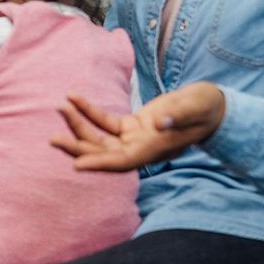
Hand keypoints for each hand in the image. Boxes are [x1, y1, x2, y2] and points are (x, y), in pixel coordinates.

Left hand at [52, 82, 226, 171]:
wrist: (211, 106)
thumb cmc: (205, 107)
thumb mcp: (194, 107)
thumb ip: (178, 115)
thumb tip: (160, 123)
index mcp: (154, 150)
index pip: (123, 162)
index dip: (100, 164)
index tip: (76, 165)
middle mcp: (141, 148)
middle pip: (104, 153)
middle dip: (79, 147)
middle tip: (52, 140)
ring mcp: (136, 138)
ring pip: (101, 138)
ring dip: (79, 125)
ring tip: (60, 108)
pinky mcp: (133, 126)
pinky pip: (106, 122)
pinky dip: (90, 111)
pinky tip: (74, 98)